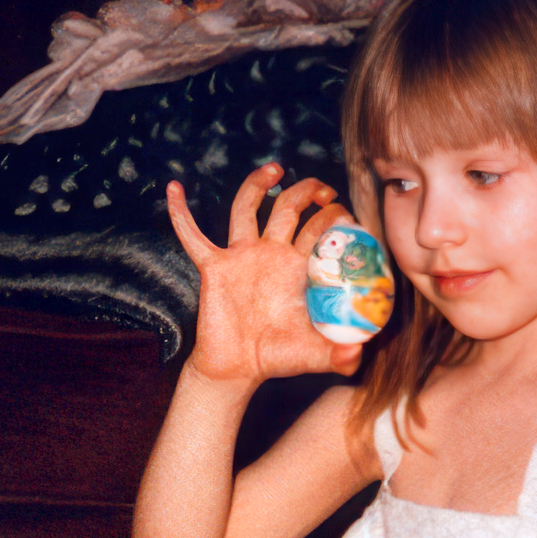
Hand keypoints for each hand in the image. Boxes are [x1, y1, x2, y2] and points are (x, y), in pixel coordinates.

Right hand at [168, 165, 365, 385]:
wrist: (237, 369)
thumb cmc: (277, 359)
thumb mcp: (314, 356)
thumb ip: (339, 355)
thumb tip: (361, 353)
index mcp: (297, 267)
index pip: (318, 228)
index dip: (334, 218)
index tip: (348, 217)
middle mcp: (270, 254)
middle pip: (289, 206)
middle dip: (308, 191)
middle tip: (324, 191)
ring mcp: (241, 256)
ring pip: (248, 207)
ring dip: (258, 184)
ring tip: (275, 167)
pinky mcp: (215, 267)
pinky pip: (193, 236)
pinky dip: (181, 213)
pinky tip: (174, 188)